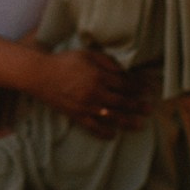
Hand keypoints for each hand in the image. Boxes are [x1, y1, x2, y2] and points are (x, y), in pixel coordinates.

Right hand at [32, 47, 150, 137]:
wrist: (40, 75)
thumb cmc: (64, 61)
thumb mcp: (87, 54)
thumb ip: (107, 62)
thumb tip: (123, 72)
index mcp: (99, 76)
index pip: (125, 84)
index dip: (139, 87)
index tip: (148, 90)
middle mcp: (96, 93)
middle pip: (123, 102)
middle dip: (138, 106)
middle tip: (149, 109)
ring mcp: (86, 106)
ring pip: (112, 117)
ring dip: (128, 121)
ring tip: (139, 125)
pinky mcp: (77, 115)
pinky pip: (94, 127)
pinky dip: (104, 132)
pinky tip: (113, 135)